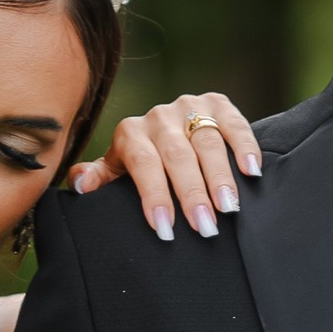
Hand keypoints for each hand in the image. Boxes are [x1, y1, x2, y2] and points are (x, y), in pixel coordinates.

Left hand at [73, 90, 261, 240]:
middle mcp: (159, 117)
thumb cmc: (140, 163)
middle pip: (177, 156)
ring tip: (230, 208)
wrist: (166, 130)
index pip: (142, 164)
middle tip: (205, 227)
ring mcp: (189, 106)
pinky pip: (233, 122)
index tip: (165, 229)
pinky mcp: (217, 103)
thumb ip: (98, 178)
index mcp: (130, 133)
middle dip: (191, 193)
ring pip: (207, 141)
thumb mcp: (116, 171)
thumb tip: (80, 185)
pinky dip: (244, 145)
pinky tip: (252, 171)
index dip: (153, 195)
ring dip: (220, 176)